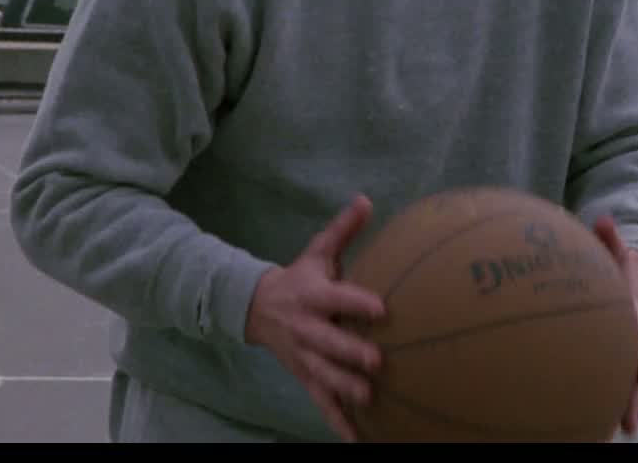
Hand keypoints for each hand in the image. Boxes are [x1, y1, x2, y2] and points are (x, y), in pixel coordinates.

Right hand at [243, 195, 386, 441]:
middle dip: (350, 352)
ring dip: (344, 387)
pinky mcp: (304, 376)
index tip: (382, 308)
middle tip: (377, 360)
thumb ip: (343, 230)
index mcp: (312, 295)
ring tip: (368, 397)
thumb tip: (367, 199)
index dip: (356, 302)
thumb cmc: (299, 278)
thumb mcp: (317, 252)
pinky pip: (320, 400)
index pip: (335, 297)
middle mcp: (307, 328)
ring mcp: (304, 356)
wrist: (255, 308)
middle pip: (327, 341)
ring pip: (323, 374)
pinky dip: (336, 420)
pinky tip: (356, 438)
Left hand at [593, 218, 637, 439]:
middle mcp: (636, 339)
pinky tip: (586, 424)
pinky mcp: (612, 358)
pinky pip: (608, 381)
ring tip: (611, 434)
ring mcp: (626, 352)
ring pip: (627, 384)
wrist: (628, 280)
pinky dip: (604, 402)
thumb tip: (603, 219)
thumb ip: (609, 238)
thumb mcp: (614, 251)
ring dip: (623, 409)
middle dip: (636, 398)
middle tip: (629, 423)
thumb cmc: (616, 266)